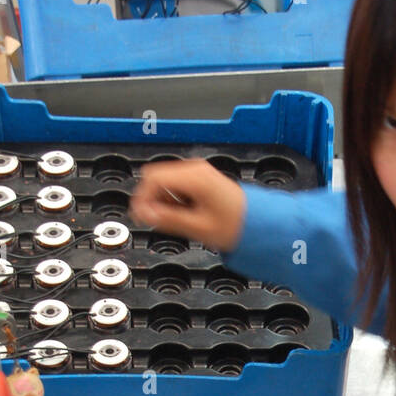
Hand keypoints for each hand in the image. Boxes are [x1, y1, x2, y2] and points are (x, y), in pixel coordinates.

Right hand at [129, 159, 246, 253]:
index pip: (152, 178)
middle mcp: (195, 169)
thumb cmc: (235, 224)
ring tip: (171, 219)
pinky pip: (175, 183)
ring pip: (164, 180)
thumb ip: (168, 219)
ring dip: (161, 199)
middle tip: (151, 219)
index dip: (141, 197)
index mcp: (193, 177)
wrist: (256, 221)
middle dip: (150, 198)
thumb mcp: (197, 227)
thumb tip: (145, 214)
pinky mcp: (200, 178)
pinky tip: (180, 212)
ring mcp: (198, 171)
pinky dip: (172, 197)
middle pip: (155, 176)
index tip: (139, 215)